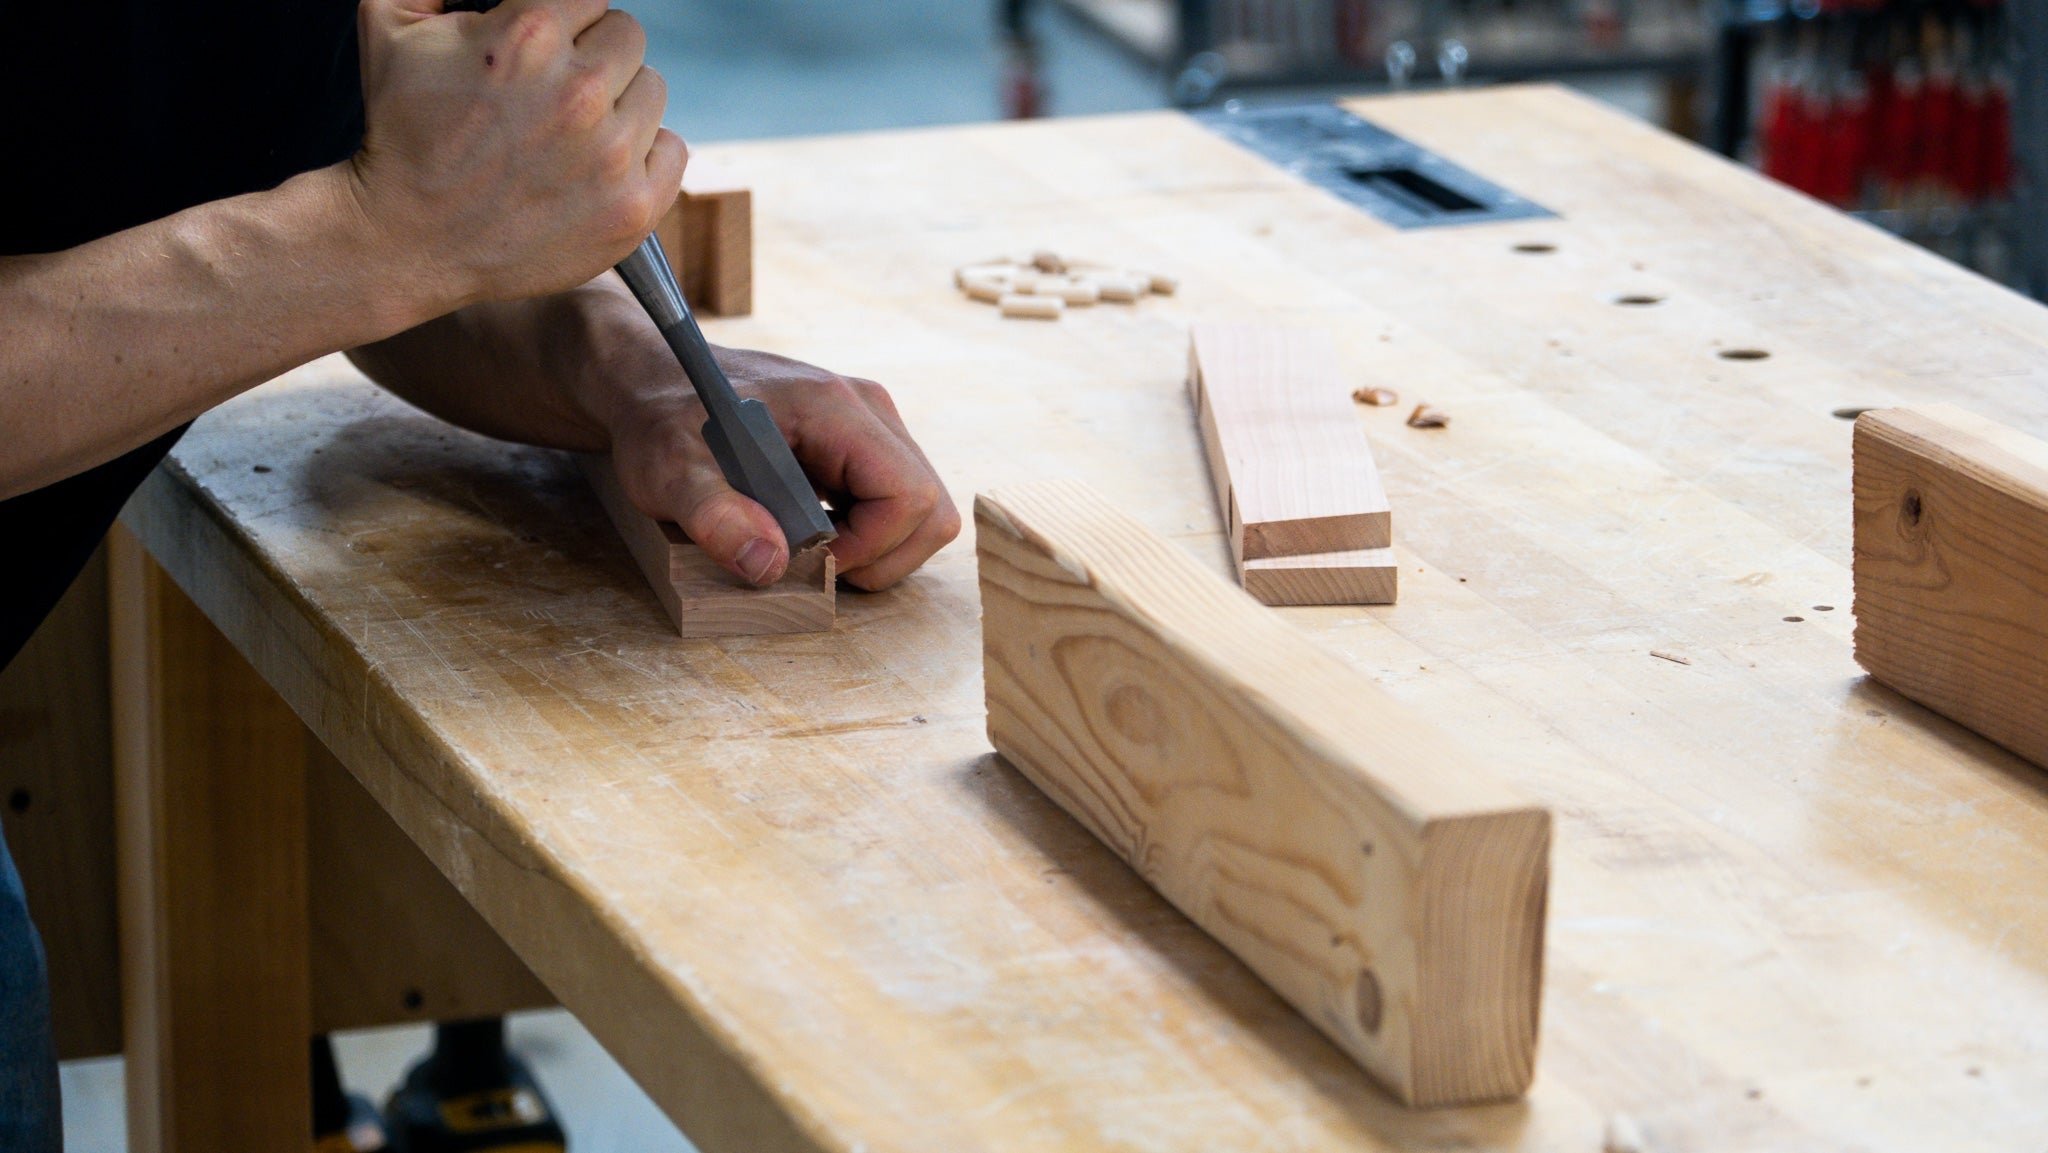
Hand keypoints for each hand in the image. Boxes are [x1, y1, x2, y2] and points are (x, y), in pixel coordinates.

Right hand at [348, 0, 685, 306]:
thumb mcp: (390, 26)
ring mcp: (612, 154)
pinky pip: (674, 150)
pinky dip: (647, 155)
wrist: (407, 241)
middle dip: (594, 57)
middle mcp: (579, 92)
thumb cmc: (400, 133)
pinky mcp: (633, 207)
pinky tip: (600, 166)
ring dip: (620, 105)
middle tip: (557, 92)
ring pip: (652, 91)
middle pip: (629, 38)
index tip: (546, 51)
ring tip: (572, 133)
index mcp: (531, 35)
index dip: (566, 23)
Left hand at [604, 347, 961, 590]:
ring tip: (813, 547)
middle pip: (931, 509)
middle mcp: (869, 411)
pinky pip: (899, 503)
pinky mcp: (863, 442)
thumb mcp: (667, 469)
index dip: (871, 547)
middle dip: (882, 556)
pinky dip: (868, 534)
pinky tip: (814, 529)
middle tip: (817, 563)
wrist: (654, 378)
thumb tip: (771, 566)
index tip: (812, 560)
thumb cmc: (661, 418)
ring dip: (878, 549)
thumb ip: (713, 515)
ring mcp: (871, 425)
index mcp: (835, 408)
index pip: (909, 496)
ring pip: (923, 511)